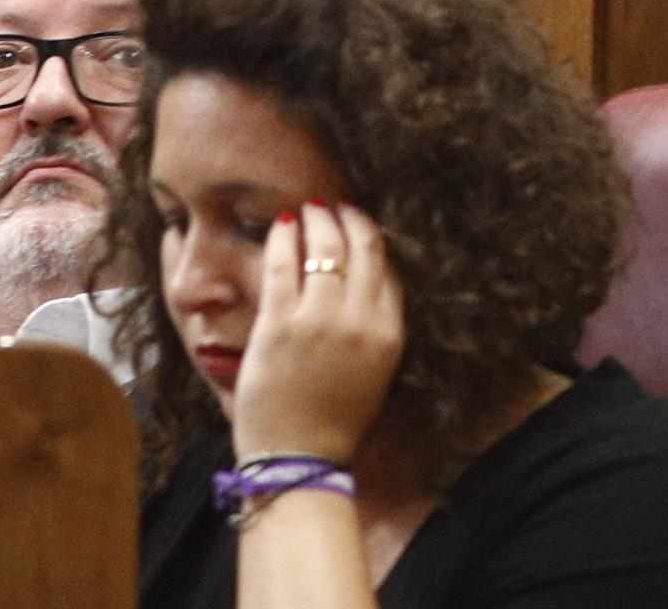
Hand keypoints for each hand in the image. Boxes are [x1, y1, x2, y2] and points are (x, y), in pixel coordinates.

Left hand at [229, 204, 404, 463]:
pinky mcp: (279, 325)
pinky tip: (281, 225)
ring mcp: (318, 321)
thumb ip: (376, 327)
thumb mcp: (375, 372)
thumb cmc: (334, 421)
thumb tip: (367, 282)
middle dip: (349, 220)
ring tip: (309, 209)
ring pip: (324, 248)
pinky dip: (282, 238)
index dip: (373, 242)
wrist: (297, 459)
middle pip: (362, 249)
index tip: (360, 227)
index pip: (388, 271)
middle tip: (336, 207)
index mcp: (389, 334)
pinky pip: (282, 265)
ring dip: (317, 220)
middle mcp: (360, 321)